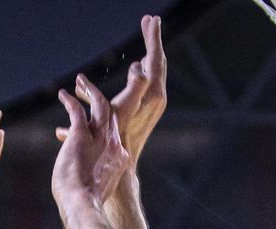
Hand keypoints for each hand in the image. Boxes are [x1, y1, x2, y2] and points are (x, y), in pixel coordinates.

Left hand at [52, 76, 129, 208]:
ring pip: (99, 105)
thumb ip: (96, 185)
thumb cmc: (86, 205)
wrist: (83, 205)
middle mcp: (113, 144)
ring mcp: (99, 138)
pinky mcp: (82, 134)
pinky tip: (62, 94)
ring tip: (80, 81)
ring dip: (90, 91)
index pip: (115, 136)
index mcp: (119, 158)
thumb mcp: (97, 193)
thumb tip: (90, 193)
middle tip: (92, 90)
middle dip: (104, 100)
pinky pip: (76, 110)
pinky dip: (70, 100)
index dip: (109, 127)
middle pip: (114, 113)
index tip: (100, 123)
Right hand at [111, 15, 167, 163]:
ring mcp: (153, 104)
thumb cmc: (118, 138)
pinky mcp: (148, 110)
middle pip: (157, 62)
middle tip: (149, 20)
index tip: (151, 18)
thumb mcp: (120, 107)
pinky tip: (136, 69)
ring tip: (143, 45)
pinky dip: (141, 73)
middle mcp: (157, 97)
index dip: (153, 36)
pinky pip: (146, 85)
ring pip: (152, 73)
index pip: (156, 57)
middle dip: (152, 40)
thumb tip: (139, 64)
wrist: (124, 163)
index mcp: (153, 93)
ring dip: (146, 58)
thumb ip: (133, 84)